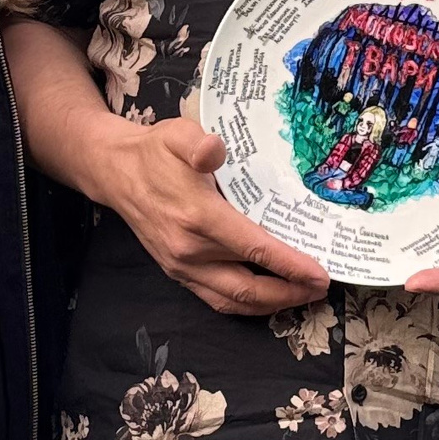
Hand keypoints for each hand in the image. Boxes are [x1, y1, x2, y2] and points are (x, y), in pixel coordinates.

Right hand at [106, 114, 329, 317]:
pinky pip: (216, 300)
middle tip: (322, 287)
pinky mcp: (177, 273)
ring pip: (233, 301)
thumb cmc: (155, 152)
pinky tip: (269, 298)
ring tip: (302, 297)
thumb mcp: (177, 134)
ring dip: (272, 305)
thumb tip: (215, 150)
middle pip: (249, 286)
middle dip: (290, 292)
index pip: (254, 249)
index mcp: (199, 217)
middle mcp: (190, 250)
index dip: (290, 265)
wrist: (116, 173)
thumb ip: (199, 142)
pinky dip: (247, 305)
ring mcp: (182, 267)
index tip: (320, 273)